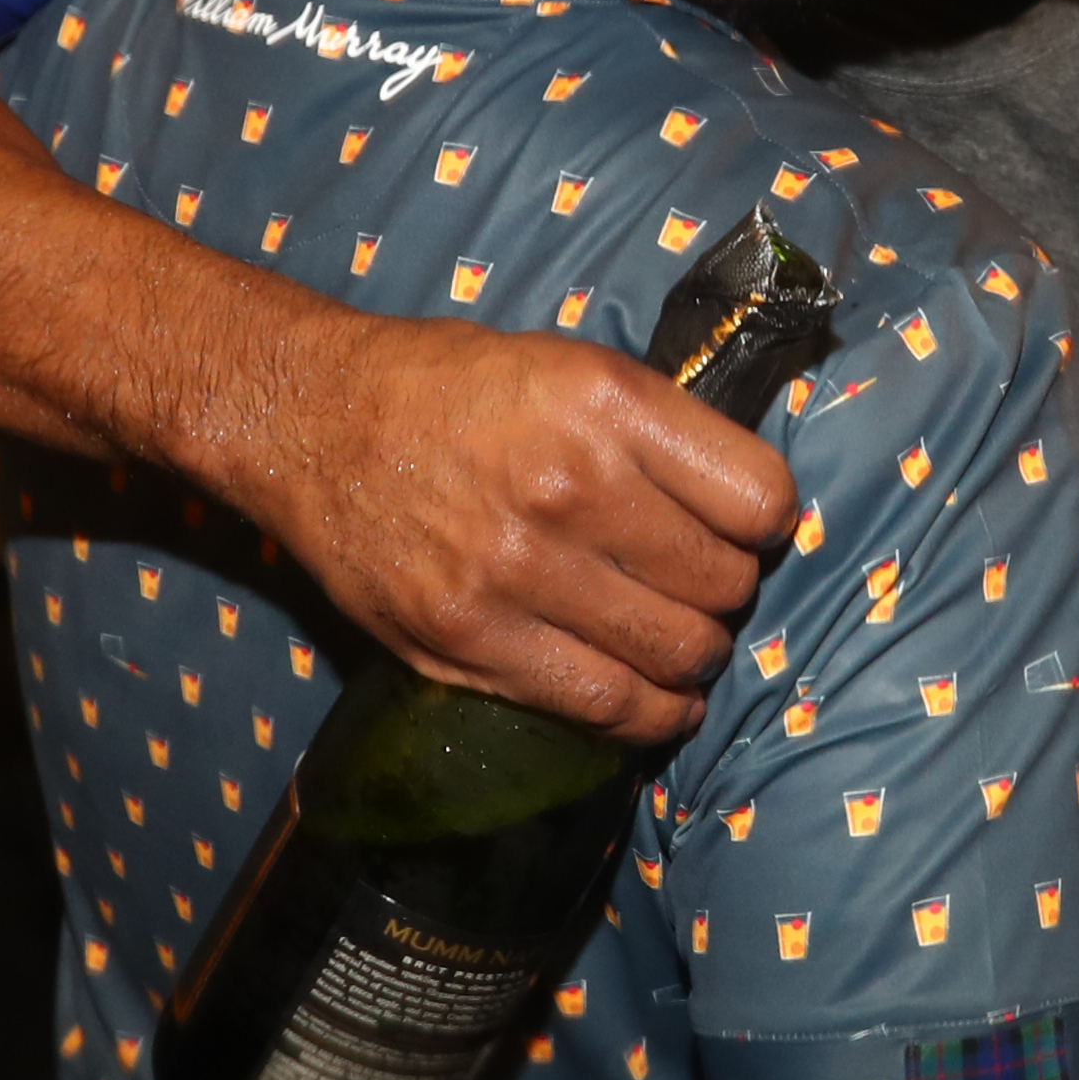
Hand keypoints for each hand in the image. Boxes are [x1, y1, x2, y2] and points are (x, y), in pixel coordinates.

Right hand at [199, 316, 797, 743]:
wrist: (312, 422)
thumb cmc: (449, 387)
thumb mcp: (567, 364)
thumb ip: (654, 431)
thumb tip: (746, 503)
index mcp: (605, 403)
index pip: (760, 499)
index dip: (766, 522)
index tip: (747, 528)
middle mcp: (570, 487)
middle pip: (724, 584)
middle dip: (727, 592)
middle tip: (702, 586)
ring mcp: (518, 572)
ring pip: (677, 653)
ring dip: (693, 656)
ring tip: (676, 640)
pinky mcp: (472, 641)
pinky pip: (605, 705)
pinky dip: (652, 716)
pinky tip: (657, 702)